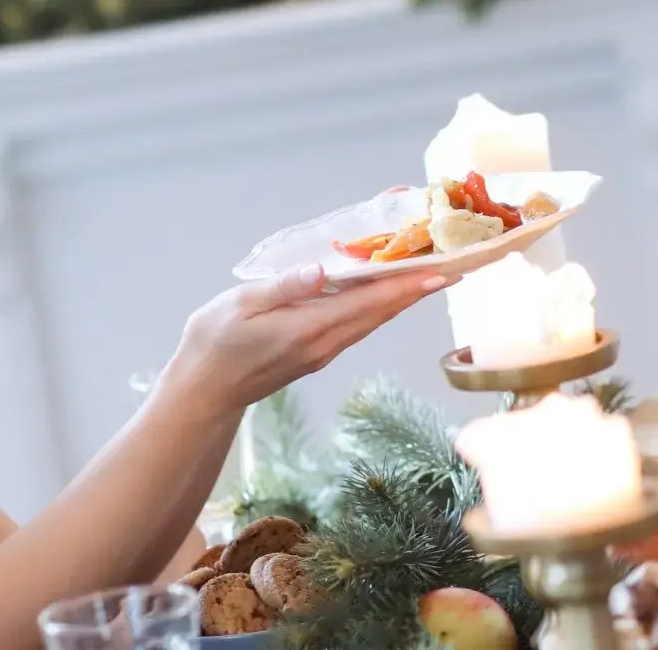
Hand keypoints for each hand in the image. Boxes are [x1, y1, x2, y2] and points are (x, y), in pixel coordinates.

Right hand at [180, 265, 450, 406]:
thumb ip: (283, 287)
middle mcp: (325, 343)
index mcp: (308, 330)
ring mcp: (324, 350)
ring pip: (374, 318)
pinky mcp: (318, 351)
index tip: (442, 272)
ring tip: (431, 270)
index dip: (407, 286)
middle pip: (382, 311)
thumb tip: (321, 270)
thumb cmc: (213, 346)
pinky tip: (387, 286)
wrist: (203, 394)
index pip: (369, 303)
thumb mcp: (239, 307)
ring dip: (403, 295)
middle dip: (419, 287)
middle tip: (454, 264)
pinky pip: (358, 322)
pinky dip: (379, 302)